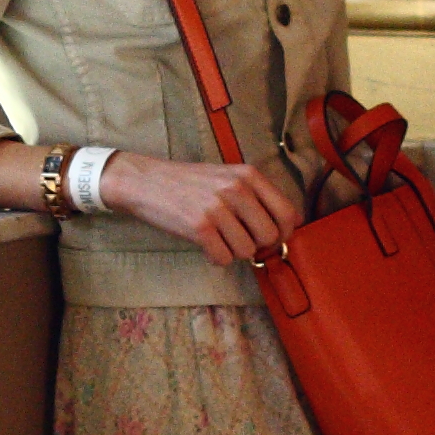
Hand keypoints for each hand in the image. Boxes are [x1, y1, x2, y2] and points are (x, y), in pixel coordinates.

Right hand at [102, 150, 302, 268]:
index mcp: (248, 175)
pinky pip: (223, 258)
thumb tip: (285, 229)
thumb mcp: (227, 177)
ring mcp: (217, 208)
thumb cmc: (189, 183)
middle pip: (270, 236)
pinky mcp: (199, 227)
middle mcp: (236, 189)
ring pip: (246, 250)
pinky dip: (215, 258)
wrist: (147, 182)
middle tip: (240, 241)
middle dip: (257, 245)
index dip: (284, 233)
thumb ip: (255, 196)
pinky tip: (206, 246)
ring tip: (218, 239)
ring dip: (233, 252)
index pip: (287, 212)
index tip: (272, 239)